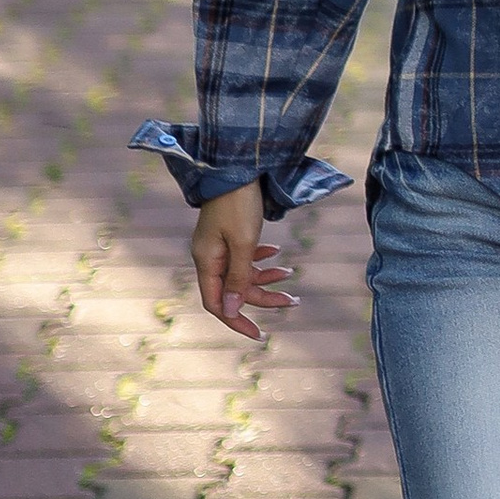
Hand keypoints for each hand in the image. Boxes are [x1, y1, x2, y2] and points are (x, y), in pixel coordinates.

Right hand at [191, 184, 295, 339]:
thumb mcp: (243, 242)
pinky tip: (276, 254)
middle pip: (234, 290)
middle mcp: (209, 256)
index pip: (216, 304)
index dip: (236, 320)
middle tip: (293, 301)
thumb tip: (231, 311)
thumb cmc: (239, 202)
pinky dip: (260, 258)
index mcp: (206, 261)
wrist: (237, 164)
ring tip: (291, 274)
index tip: (259, 335)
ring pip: (242, 273)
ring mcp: (218, 244)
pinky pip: (244, 256)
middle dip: (263, 297)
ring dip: (266, 277)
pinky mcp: (229, 232)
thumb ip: (239, 278)